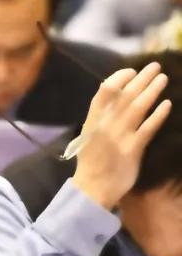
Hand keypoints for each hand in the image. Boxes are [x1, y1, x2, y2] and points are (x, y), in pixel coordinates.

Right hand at [73, 63, 171, 209]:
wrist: (92, 188)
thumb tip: (114, 100)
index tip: (132, 71)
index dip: (119, 78)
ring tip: (163, 79)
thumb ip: (99, 118)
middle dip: (140, 79)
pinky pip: (148, 129)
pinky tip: (167, 105)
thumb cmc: (91, 162)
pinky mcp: (132, 150)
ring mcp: (118, 137)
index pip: (104, 92)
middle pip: (124, 95)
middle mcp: (105, 125)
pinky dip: (157, 115)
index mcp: (92, 120)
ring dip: (151, 91)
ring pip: (137, 108)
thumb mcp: (88, 136)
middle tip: (155, 66)